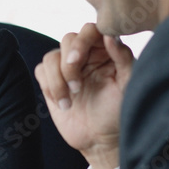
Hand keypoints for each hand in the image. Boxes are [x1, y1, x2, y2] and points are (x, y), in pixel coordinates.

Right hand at [35, 23, 133, 168]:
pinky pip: (41, 70)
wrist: (99, 138)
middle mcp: (86, 54)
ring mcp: (66, 67)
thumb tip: (110, 35)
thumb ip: (123, 57)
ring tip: (70, 101)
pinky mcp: (51, 80)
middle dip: (68, 64)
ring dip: (57, 80)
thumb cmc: (118, 111)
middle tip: (76, 87)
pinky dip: (49, 86)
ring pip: (51, 56)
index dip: (82, 42)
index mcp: (105, 50)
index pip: (90, 30)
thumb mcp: (127, 85)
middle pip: (68, 40)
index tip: (77, 61)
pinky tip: (62, 102)